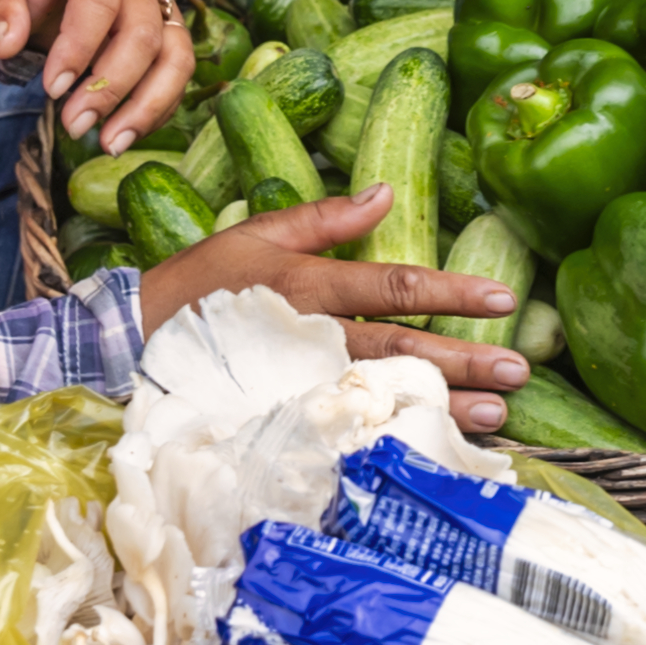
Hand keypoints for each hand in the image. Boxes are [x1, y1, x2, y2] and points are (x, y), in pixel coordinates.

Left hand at [0, 0, 190, 146]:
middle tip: (74, 124)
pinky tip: (124, 132)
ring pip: (175, 54)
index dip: (79, 47)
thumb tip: (6, 45)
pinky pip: (177, 71)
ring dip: (146, 105)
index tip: (50, 88)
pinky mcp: (167, 27)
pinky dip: (157, 107)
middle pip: (143, 30)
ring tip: (111, 143)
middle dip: (111, 86)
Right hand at [137, 190, 530, 427]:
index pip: (391, 286)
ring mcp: (297, 386)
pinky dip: (389, 442)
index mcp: (308, 285)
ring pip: (380, 395)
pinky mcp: (282, 421)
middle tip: (518, 373)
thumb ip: (323, 217)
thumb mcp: (254, 236)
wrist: (127, 348)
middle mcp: (310, 337)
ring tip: (495, 417)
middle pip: (398, 349)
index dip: (448, 292)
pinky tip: (428, 451)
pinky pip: (346, 434)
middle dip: (463, 361)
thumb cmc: (194, 287)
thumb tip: (385, 192)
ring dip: (440, 406)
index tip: (501, 300)